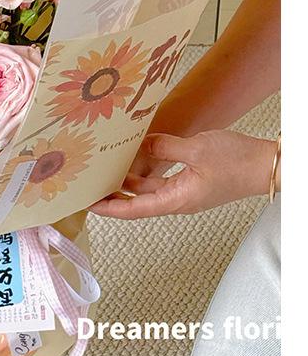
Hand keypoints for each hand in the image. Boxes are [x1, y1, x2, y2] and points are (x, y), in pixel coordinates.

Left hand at [89, 130, 274, 218]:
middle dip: (112, 195)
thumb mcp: (196, 149)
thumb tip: (142, 145)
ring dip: (127, 182)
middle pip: (136, 202)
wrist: (267, 165)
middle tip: (89, 186)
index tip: (89, 205)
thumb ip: (164, 148)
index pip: (134, 210)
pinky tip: (134, 158)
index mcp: (176, 200)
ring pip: (148, 189)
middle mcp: (177, 200)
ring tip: (104, 170)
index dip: (110, 209)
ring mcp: (184, 191)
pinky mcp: (191, 181)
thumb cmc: (238, 162)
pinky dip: (146, 171)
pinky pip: (161, 179)